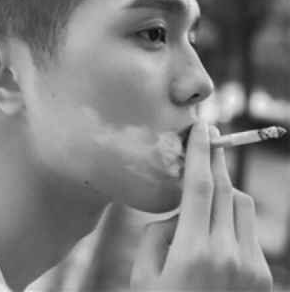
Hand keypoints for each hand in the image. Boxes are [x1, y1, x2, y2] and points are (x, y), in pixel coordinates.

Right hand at [130, 122, 272, 290]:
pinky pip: (248, 230)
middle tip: (208, 141)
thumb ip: (158, 233)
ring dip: (223, 193)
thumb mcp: (143, 274)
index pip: (198, 187)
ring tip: (203, 203)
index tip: (201, 128)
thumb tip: (178, 214)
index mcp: (192, 252)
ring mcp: (250, 268)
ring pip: (242, 205)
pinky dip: (232, 219)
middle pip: (225, 189)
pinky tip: (216, 235)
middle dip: (215, 162)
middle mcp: (227, 255)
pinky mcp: (261, 278)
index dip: (199, 153)